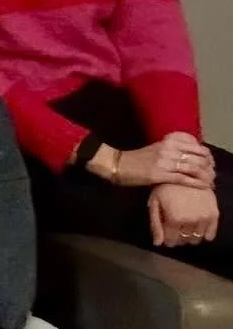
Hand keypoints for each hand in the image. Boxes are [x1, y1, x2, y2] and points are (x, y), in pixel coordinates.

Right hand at [92, 133, 212, 188]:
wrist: (117, 164)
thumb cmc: (136, 158)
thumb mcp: (156, 148)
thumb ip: (172, 149)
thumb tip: (189, 155)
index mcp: (168, 141)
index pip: (196, 146)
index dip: (207, 155)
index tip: (211, 163)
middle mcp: (168, 149)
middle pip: (198, 157)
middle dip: (209, 167)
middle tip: (212, 175)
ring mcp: (165, 162)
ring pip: (193, 168)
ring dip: (205, 176)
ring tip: (210, 182)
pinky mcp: (160, 175)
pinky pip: (184, 179)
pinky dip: (196, 183)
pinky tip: (203, 187)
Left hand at [149, 183, 218, 247]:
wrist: (186, 173)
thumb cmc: (166, 187)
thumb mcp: (155, 202)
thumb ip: (155, 224)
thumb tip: (158, 244)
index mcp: (174, 218)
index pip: (171, 241)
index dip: (168, 240)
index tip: (167, 236)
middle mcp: (191, 220)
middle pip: (184, 240)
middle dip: (178, 237)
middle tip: (176, 229)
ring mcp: (204, 217)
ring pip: (197, 238)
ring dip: (190, 236)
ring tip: (185, 226)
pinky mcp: (214, 213)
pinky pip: (211, 233)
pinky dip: (205, 234)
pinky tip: (198, 229)